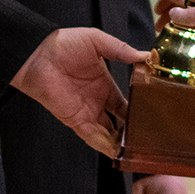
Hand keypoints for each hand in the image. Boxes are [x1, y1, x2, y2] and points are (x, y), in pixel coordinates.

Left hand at [11, 27, 144, 157]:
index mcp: (106, 84)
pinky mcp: (76, 120)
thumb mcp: (97, 41)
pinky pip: (94, 138)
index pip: (128, 102)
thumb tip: (146, 56)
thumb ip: (121, 49)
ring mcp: (88, 112)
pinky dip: (106, 146)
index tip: (156, 116)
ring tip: (141, 149)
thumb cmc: (63, 44)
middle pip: (122, 121)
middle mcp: (99, 101)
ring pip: (110, 133)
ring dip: (123, 142)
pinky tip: (119, 152)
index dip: (140, 110)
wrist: (37, 55)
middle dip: (134, 130)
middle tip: (153, 138)